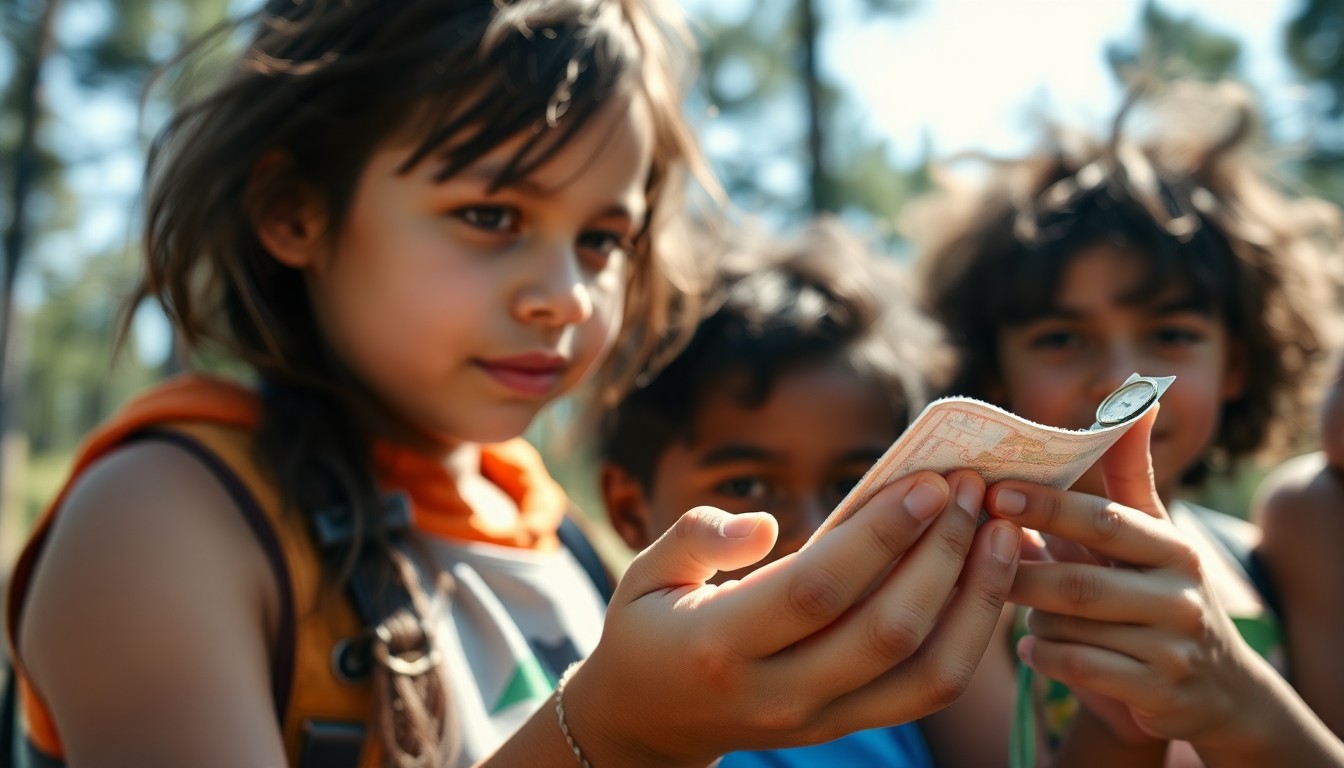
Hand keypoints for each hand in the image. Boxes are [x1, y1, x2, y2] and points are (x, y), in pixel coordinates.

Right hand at [568, 469, 1021, 766]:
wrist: (648, 723)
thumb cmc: (648, 630)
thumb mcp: (644, 573)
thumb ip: (695, 537)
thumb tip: (768, 524)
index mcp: (719, 645)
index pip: (816, 591)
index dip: (879, 537)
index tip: (926, 484)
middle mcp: (776, 693)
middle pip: (885, 632)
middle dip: (942, 555)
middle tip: (972, 490)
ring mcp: (818, 719)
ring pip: (925, 673)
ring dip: (975, 599)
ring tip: (1002, 531)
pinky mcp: (846, 726)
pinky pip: (927, 690)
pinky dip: (970, 634)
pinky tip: (987, 578)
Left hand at [985, 408, 1264, 746]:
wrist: (1216, 692)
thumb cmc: (1156, 595)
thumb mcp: (1149, 536)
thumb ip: (1129, 475)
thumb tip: (1136, 399)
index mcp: (1171, 547)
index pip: (1103, 520)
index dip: (1047, 506)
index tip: (994, 492)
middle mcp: (1179, 594)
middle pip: (1079, 582)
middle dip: (1019, 572)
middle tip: (972, 559)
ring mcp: (1172, 646)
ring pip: (1070, 629)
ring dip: (1031, 619)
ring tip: (1015, 607)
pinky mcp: (1158, 691)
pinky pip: (1076, 669)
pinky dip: (1043, 657)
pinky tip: (1029, 649)